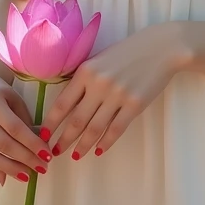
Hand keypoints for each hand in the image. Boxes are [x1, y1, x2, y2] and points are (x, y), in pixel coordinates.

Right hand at [0, 68, 52, 187]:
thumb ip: (25, 121)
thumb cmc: (4, 94)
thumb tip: (40, 147)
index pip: (14, 127)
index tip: (47, 154)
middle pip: (3, 144)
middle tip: (43, 167)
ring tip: (29, 176)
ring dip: (11, 169)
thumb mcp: (16, 99)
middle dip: (25, 158)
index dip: (31, 143)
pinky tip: (8, 180)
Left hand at [38, 21, 187, 158]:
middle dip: (63, 139)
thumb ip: (85, 79)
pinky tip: (98, 150)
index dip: (51, 122)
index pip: (63, 103)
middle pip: (76, 119)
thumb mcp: (100, 59)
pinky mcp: (135, 104)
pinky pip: (116, 129)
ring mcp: (118, 95)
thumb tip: (68, 105)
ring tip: (75, 156)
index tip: (43, 134)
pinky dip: (105, 142)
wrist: (160, 48)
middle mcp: (99, 84)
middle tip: (54, 152)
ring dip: (82, 145)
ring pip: (94, 128)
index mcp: (86, 71)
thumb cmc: (128, 52)